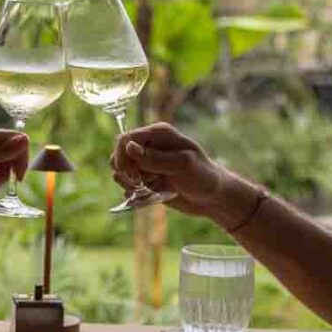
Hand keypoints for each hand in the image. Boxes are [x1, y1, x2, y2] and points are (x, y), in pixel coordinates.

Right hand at [109, 122, 242, 221]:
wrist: (213, 197)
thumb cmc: (204, 176)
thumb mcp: (182, 165)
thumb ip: (155, 158)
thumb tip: (128, 147)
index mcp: (159, 133)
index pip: (125, 139)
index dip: (123, 157)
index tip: (135, 176)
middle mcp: (150, 145)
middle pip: (118, 154)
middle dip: (125, 172)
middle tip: (141, 184)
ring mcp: (147, 163)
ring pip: (120, 170)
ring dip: (128, 183)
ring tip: (149, 189)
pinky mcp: (146, 179)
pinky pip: (127, 184)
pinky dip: (133, 193)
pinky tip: (149, 195)